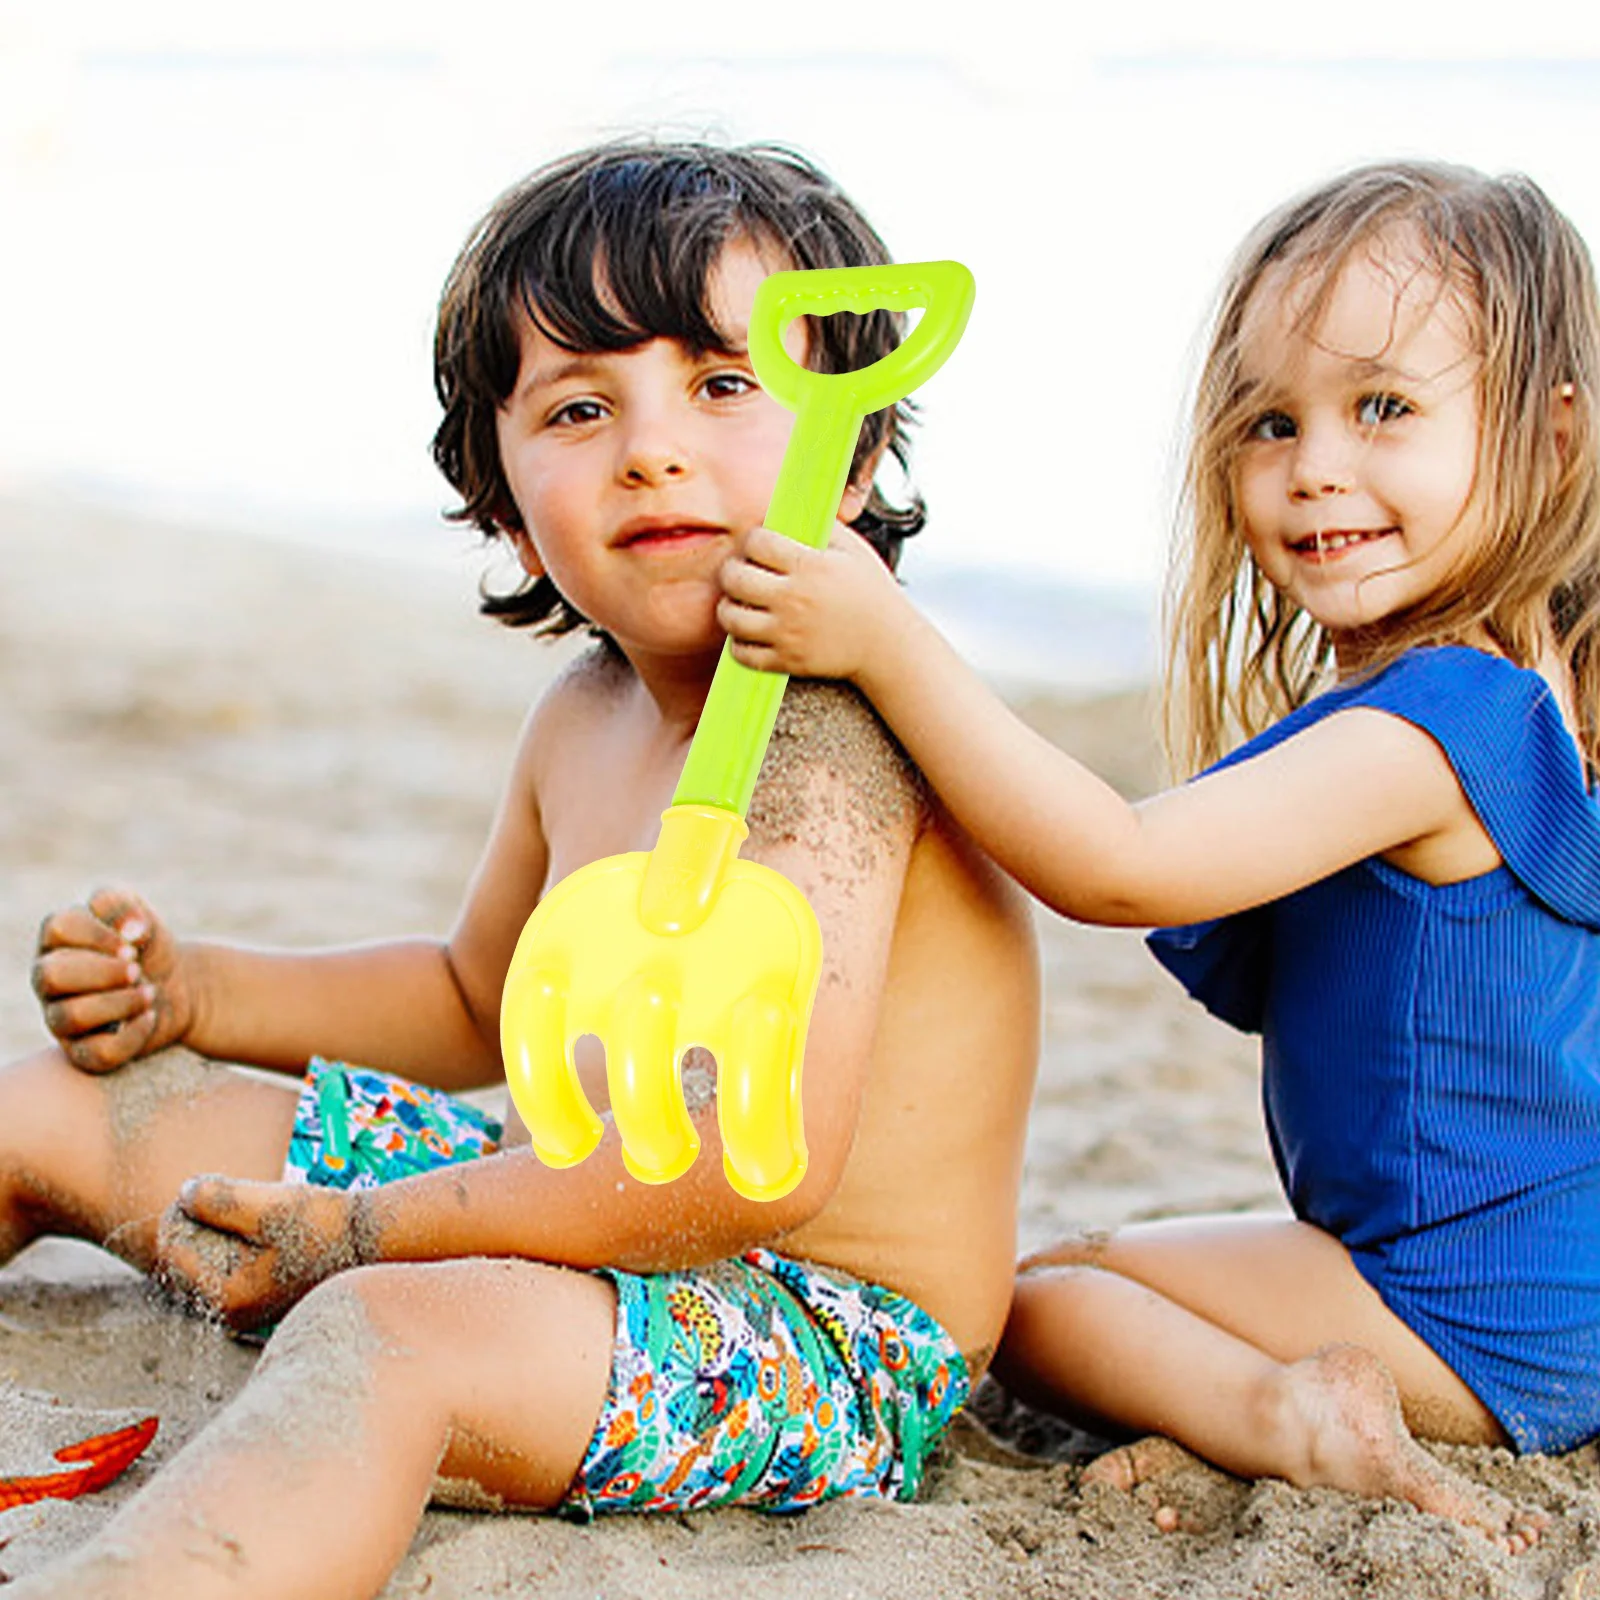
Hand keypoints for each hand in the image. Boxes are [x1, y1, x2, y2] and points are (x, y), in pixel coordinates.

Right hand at [31, 887, 194, 1071]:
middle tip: (137, 969)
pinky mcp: (84, 1052)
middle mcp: (49, 982)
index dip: (100, 933)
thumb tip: (129, 929)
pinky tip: (149, 1017)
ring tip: (149, 992)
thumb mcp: (140, 918)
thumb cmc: (147, 949)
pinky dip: (133, 1034)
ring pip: (72, 1016)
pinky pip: (98, 1053)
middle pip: (51, 975)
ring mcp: (61, 1019)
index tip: (133, 941)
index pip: (58, 928)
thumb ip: (123, 906)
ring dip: (122, 1002)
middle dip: (103, 971)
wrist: (178, 986)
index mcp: (57, 943)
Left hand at [156, 1176, 374, 1331]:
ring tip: (243, 1205)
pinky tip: (259, 1221)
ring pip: (207, 1261)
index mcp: (226, 1298)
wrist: (371, 1239)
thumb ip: (218, 1199)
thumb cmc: (323, 1224)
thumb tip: (184, 1193)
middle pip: (186, 1260)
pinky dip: (234, 1240)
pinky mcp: (263, 1295)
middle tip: (217, 1192)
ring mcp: (248, 1307)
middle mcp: (232, 1312)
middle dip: (196, 1223)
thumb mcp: (267, 1206)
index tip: (200, 1187)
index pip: (172, 1253)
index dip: (178, 1214)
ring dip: (215, 1230)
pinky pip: (229, 1264)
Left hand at [718, 522, 906, 684]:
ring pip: (731, 617)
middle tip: (741, 572)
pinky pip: (743, 653)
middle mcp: (794, 598)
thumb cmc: (871, 592)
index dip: (753, 540)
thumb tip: (789, 510)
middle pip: (734, 578)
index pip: (756, 542)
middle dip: (732, 570)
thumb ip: (820, 525)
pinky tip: (751, 632)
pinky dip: (739, 643)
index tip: (760, 546)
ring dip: (729, 606)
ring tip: (742, 602)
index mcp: (810, 566)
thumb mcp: (853, 549)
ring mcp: (788, 632)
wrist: (888, 644)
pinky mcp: (788, 660)